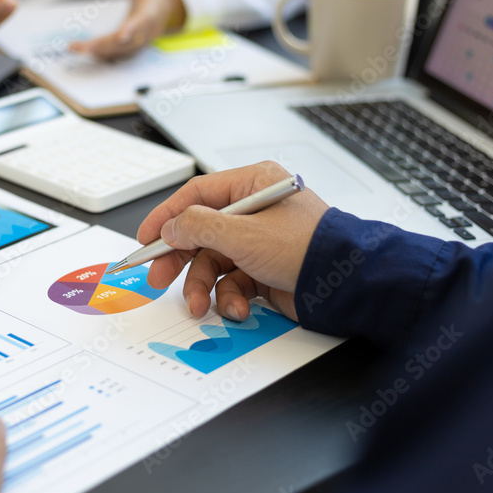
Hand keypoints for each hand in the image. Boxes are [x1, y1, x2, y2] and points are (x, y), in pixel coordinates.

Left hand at [70, 0, 186, 58]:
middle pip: (129, 43)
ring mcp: (141, 40)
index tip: (123, 34)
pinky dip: (100, 53)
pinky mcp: (132, 46)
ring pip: (121, 51)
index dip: (135, 28)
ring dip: (99, 52)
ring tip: (75, 48)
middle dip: (107, 45)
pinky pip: (117, 53)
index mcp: (154, 9)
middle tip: (84, 47)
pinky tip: (81, 50)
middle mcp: (149, 29)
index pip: (146, 20)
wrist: (164, 0)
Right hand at [138, 161, 329, 321]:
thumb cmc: (308, 248)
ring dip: (205, 287)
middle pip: (200, 233)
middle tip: (159, 279)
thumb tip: (171, 228)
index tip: (146, 239)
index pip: (197, 195)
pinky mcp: (264, 269)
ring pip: (213, 263)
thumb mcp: (243, 234)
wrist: (347, 285)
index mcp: (253, 184)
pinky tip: (239, 308)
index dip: (167, 217)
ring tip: (203, 305)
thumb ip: (198, 228)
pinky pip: (233, 282)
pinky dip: (231, 298)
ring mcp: (259, 241)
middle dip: (181, 260)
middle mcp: (254, 210)